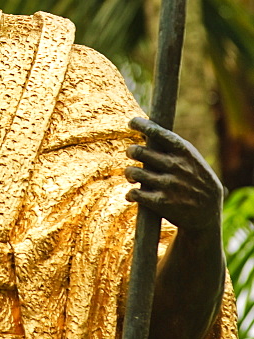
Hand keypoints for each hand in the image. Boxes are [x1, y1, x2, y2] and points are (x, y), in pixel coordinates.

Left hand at [125, 116, 223, 232]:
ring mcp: (169, 185)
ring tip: (132, 174)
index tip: (132, 122)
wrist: (208, 216)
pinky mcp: (161, 203)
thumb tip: (148, 131)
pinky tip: (132, 194)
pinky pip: (135, 193)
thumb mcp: (195, 161)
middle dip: (131, 151)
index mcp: (185, 152)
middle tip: (131, 152)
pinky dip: (130, 194)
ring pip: (134, 172)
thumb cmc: (198, 183)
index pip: (158, 132)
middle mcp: (176, 166)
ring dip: (129, 172)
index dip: (142, 124)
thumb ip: (175, 148)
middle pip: (140, 151)